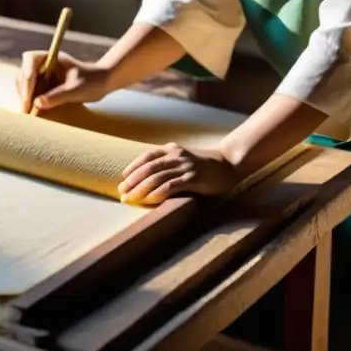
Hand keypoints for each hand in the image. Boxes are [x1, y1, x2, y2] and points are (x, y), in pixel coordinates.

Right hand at [17, 50, 110, 113]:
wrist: (103, 83)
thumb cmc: (93, 81)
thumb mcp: (76, 90)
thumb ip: (58, 96)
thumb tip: (37, 104)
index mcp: (51, 57)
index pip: (30, 61)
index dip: (27, 78)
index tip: (29, 98)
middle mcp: (44, 64)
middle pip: (24, 74)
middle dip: (24, 92)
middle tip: (26, 111)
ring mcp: (43, 74)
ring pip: (25, 85)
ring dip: (25, 98)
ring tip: (29, 114)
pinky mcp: (45, 86)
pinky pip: (32, 93)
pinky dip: (31, 102)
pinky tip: (34, 113)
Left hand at [118, 142, 237, 204]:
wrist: (229, 163)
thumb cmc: (205, 165)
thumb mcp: (184, 159)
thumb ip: (169, 164)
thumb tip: (148, 179)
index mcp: (171, 149)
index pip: (146, 157)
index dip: (132, 168)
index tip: (122, 180)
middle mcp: (176, 155)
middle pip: (148, 168)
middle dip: (132, 181)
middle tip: (121, 193)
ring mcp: (184, 166)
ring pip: (156, 177)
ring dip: (140, 189)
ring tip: (130, 199)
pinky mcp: (193, 178)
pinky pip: (171, 186)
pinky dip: (157, 193)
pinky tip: (148, 200)